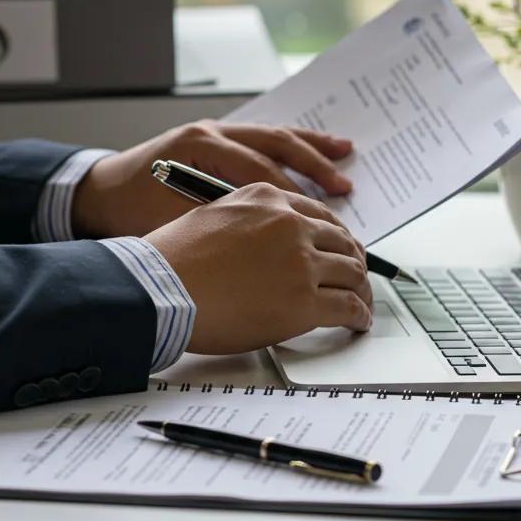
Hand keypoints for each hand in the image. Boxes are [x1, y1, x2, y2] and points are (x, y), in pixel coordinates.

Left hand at [71, 119, 353, 238]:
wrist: (96, 196)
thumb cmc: (127, 215)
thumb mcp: (171, 223)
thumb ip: (217, 225)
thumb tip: (262, 244)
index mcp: (197, 145)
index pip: (256, 169)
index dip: (291, 195)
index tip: (316, 220)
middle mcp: (209, 132)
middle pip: (272, 142)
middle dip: (312, 164)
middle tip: (342, 185)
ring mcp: (213, 133)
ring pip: (271, 135)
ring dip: (308, 147)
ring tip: (343, 154)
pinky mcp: (215, 142)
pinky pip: (260, 141)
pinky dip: (288, 148)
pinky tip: (312, 153)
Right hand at [144, 183, 372, 353]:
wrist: (159, 289)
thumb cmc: (173, 259)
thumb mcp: (213, 214)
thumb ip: (249, 220)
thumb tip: (265, 243)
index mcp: (267, 198)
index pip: (319, 214)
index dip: (336, 236)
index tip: (340, 249)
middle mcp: (290, 223)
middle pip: (342, 241)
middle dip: (353, 262)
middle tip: (357, 278)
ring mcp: (300, 261)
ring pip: (352, 273)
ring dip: (361, 290)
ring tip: (361, 302)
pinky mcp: (304, 301)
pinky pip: (348, 307)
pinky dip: (359, 315)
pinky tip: (357, 322)